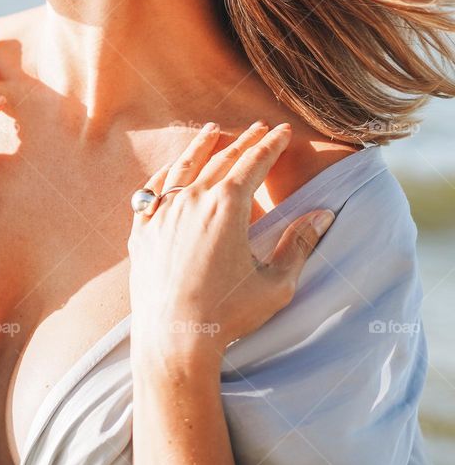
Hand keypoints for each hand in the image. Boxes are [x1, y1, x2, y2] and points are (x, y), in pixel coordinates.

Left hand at [127, 121, 335, 362]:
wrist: (174, 336)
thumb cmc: (229, 314)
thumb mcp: (276, 283)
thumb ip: (299, 244)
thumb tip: (323, 214)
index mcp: (227, 206)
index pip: (253, 163)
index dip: (271, 145)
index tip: (283, 130)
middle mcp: (191, 200)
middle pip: (221, 159)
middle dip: (243, 141)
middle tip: (258, 128)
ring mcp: (161, 212)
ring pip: (182, 167)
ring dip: (200, 146)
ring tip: (212, 131)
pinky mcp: (141, 230)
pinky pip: (151, 190)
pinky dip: (165, 174)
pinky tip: (171, 170)